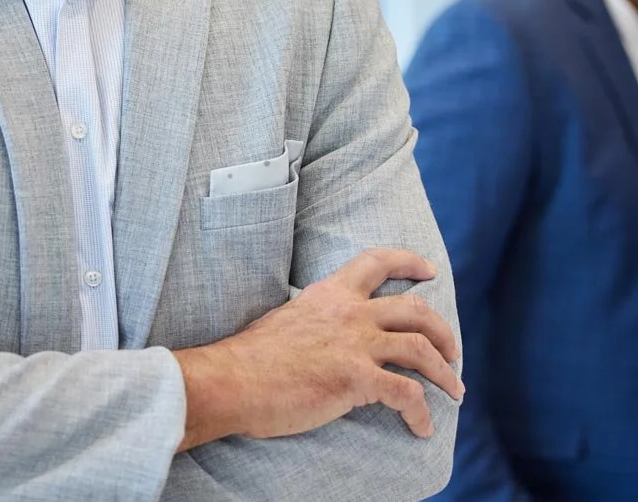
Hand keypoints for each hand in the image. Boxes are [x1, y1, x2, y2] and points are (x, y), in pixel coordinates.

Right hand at [174, 248, 462, 448]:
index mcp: (330, 293)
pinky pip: (407, 394)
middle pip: (414, 309)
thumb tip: (326, 330)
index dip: (408, 262)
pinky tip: (421, 427)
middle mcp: (348, 312)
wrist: (235, 379)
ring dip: (445, 372)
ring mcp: (354, 344)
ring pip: (420, 349)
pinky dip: (421, 414)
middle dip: (443, 331)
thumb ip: (316, 317)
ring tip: (454, 389)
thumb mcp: (289, 318)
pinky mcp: (356, 379)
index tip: (427, 270)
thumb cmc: (254, 357)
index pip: (376, 263)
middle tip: (451, 350)